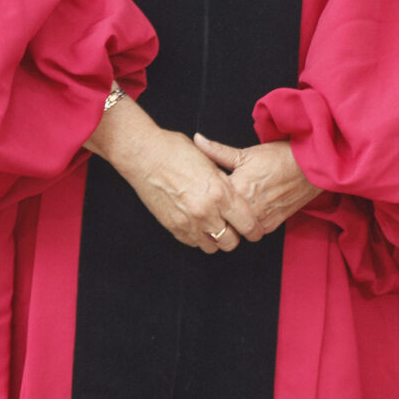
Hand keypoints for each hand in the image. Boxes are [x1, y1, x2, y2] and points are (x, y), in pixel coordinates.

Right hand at [90, 98, 249, 252]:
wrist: (143, 155)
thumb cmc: (175, 151)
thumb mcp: (209, 162)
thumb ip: (224, 182)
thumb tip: (235, 194)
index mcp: (220, 193)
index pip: (247, 224)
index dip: (254, 230)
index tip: (255, 230)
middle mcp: (206, 212)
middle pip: (231, 242)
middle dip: (235, 236)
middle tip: (234, 228)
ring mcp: (188, 222)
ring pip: (212, 247)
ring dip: (216, 239)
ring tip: (214, 226)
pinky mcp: (172, 227)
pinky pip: (192, 243)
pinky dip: (198, 237)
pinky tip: (198, 224)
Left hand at [192, 135, 318, 239]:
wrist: (311, 167)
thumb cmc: (279, 157)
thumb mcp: (246, 153)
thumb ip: (217, 151)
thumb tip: (197, 140)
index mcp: (236, 189)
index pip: (209, 203)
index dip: (202, 199)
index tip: (198, 196)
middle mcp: (247, 208)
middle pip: (220, 222)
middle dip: (214, 216)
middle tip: (211, 208)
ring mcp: (260, 219)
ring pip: (236, 231)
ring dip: (231, 224)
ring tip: (229, 212)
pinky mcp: (272, 225)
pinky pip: (253, 232)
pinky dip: (248, 226)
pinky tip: (246, 214)